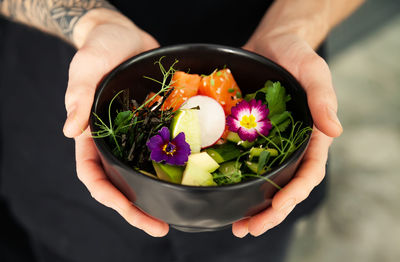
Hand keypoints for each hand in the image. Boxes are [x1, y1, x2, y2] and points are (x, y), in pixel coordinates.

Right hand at [63, 10, 168, 236]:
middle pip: (121, 182)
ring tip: (179, 212)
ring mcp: (137, 134)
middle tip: (162, 227)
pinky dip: (176, 165)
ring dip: (158, 194)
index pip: (93, 174)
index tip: (130, 212)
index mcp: (92, 134)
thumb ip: (78, 95)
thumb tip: (70, 130)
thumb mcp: (86, 66)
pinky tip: (193, 176)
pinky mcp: (157, 123)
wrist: (125, 35)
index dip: (109, 197)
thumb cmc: (100, 47)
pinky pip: (166, 148)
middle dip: (137, 208)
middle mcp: (115, 140)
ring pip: (144, 171)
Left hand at [232, 33, 342, 236]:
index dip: (294, 193)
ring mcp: (267, 142)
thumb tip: (335, 131)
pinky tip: (219, 191)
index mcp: (311, 137)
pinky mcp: (246, 135)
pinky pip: (241, 160)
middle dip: (269, 211)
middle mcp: (289, 145)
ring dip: (250, 205)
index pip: (308, 172)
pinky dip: (233, 179)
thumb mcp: (313, 70)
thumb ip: (323, 98)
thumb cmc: (297, 54)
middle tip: (248, 229)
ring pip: (262, 181)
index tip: (277, 206)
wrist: (271, 42)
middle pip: (284, 186)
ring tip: (235, 225)